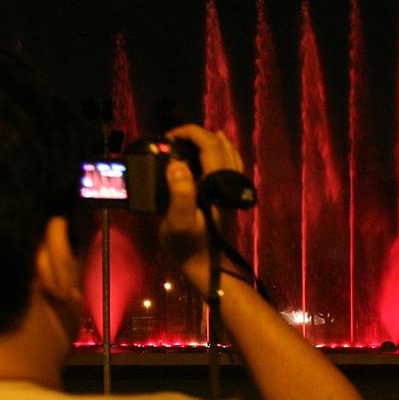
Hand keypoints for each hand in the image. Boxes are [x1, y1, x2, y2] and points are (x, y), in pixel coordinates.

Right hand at [157, 124, 242, 279]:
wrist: (204, 266)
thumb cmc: (187, 245)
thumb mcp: (179, 221)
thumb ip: (180, 192)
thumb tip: (177, 164)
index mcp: (215, 184)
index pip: (209, 144)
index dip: (190, 133)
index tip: (169, 137)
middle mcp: (227, 182)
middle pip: (219, 145)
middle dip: (198, 135)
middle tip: (175, 139)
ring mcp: (229, 189)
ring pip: (228, 155)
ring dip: (211, 142)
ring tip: (194, 138)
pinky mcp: (227, 197)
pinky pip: (229, 167)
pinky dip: (221, 155)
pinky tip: (210, 158)